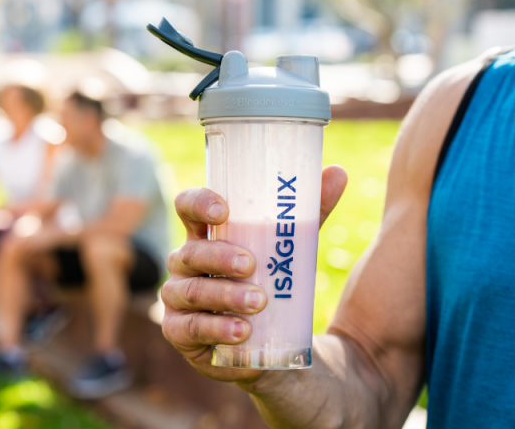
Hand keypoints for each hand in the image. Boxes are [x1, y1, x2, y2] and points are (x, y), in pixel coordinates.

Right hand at [161, 165, 346, 384]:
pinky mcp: (179, 332)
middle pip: (190, 252)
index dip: (198, 204)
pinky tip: (241, 331)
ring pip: (191, 292)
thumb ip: (309, 214)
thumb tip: (337, 172)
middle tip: (251, 265)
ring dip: (224, 295)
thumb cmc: (272, 282)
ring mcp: (177, 298)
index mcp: (205, 235)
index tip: (224, 211)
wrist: (273, 341)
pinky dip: (216, 328)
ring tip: (260, 302)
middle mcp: (185, 264)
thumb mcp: (290, 248)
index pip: (187, 207)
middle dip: (219, 257)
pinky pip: (190, 328)